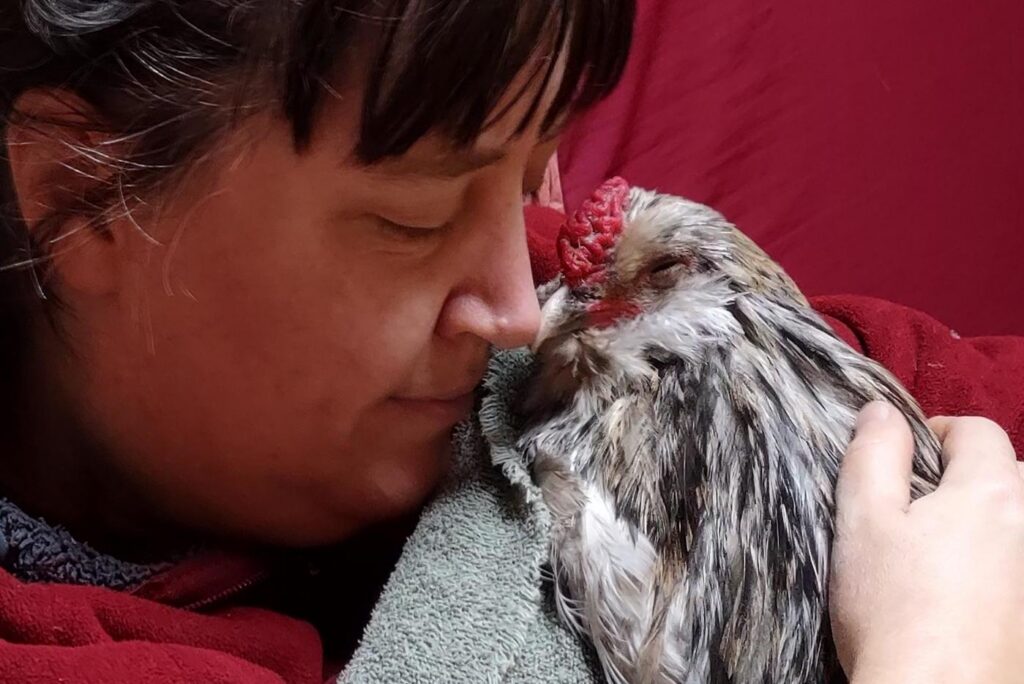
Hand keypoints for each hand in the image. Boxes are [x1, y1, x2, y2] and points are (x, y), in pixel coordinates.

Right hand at [830, 402, 1023, 683]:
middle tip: (921, 511)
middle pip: (1012, 476)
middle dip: (972, 479)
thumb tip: (882, 411)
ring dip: (993, 524)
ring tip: (945, 555)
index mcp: (991, 492)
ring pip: (1020, 524)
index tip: (902, 465)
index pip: (977, 431)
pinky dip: (1002, 569)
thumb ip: (874, 455)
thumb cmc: (893, 609)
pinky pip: (1020, 569)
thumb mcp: (863, 521)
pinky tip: (965, 597)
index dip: (936, 435)